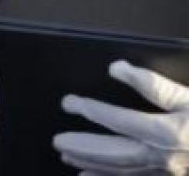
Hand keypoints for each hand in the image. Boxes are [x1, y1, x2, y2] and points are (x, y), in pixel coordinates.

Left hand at [54, 61, 188, 174]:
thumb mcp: (187, 97)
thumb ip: (152, 84)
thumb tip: (117, 68)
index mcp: (168, 132)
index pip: (121, 120)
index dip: (93, 111)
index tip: (71, 103)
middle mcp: (164, 156)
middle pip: (115, 153)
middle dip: (84, 147)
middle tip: (57, 140)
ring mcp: (165, 172)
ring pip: (121, 170)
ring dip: (91, 163)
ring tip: (65, 155)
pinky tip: (86, 175)